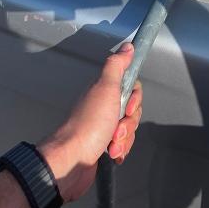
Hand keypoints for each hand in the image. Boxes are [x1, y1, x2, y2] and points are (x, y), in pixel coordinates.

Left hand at [37, 43, 142, 201]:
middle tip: (116, 130)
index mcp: (103, 91)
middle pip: (133, 110)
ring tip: (111, 146)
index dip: (135, 100)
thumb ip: (117, 66)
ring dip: (124, 140)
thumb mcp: (106, 88)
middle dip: (129, 124)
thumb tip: (127, 47)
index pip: (132, 88)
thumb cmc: (90, 124)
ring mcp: (103, 127)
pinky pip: (122, 145)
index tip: (128, 108)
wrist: (73, 160)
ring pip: (129, 129)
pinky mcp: (104, 145)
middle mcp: (103, 107)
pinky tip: (112, 154)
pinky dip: (120, 151)